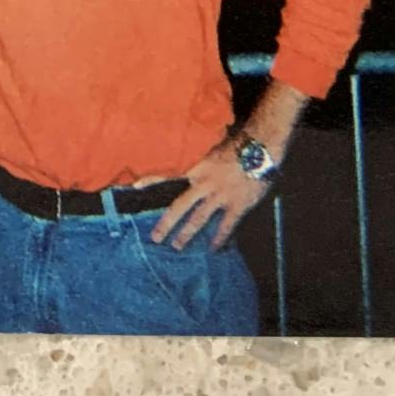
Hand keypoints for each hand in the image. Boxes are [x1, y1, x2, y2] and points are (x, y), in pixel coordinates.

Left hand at [150, 137, 269, 251]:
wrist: (260, 148)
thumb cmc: (238, 145)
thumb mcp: (213, 150)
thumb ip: (201, 161)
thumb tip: (190, 166)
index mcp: (197, 168)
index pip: (169, 174)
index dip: (151, 180)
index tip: (134, 187)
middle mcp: (204, 184)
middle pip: (180, 206)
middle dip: (166, 223)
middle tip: (155, 237)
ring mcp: (219, 196)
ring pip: (198, 219)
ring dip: (186, 234)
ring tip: (177, 246)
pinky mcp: (236, 205)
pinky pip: (225, 226)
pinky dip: (219, 238)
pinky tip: (214, 249)